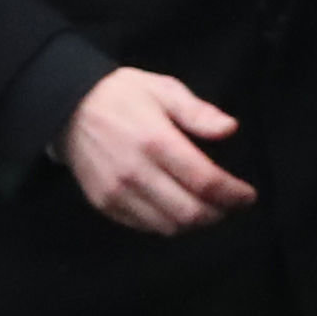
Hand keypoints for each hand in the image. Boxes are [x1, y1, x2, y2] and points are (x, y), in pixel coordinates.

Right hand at [59, 67, 254, 235]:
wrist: (68, 108)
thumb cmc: (123, 95)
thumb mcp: (164, 89)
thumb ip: (198, 112)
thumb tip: (230, 129)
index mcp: (155, 141)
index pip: (205, 181)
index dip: (232, 194)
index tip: (248, 195)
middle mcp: (135, 172)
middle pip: (189, 212)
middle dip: (219, 213)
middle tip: (233, 205)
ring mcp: (116, 192)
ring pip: (168, 226)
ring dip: (195, 223)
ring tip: (210, 208)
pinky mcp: (104, 203)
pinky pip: (145, 226)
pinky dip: (168, 224)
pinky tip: (179, 209)